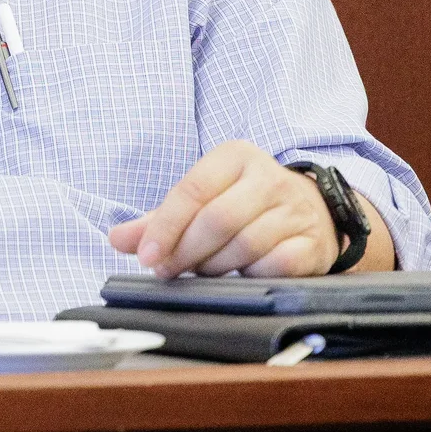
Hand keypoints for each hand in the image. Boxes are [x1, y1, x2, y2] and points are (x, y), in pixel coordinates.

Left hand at [108, 142, 373, 278]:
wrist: (313, 213)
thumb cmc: (244, 205)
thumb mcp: (202, 200)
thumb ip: (158, 220)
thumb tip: (117, 239)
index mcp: (236, 156)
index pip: (193, 190)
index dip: (166, 227)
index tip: (146, 256)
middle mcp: (270, 178)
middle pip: (218, 220)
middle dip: (186, 251)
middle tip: (168, 270)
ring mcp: (296, 210)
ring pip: (245, 245)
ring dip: (215, 266)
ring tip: (202, 271)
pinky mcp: (314, 243)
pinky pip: (276, 265)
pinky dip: (251, 275)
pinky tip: (241, 275)